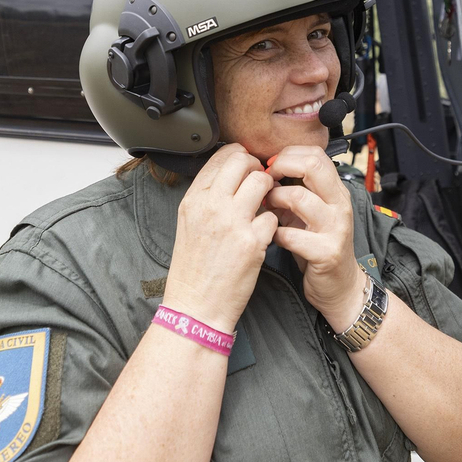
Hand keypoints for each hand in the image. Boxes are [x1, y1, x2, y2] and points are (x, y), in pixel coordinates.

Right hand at [164, 144, 278, 332]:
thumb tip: (231, 174)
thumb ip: (208, 196)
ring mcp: (232, 222)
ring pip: (263, 182)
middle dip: (257, 169)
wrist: (195, 305)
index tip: (247, 169)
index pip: (222, 156)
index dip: (241, 157)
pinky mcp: (252, 242)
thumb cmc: (193, 267)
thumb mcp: (189, 222)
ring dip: (269, 192)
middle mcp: (211, 205)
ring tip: (265, 207)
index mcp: (194, 198)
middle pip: (244, 161)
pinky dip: (271, 223)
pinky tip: (264, 235)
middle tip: (261, 185)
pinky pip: (272, 216)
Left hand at [265, 147, 364, 331]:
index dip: (288, 154)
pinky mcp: (327, 252)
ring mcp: (335, 228)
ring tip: (267, 208)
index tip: (270, 166)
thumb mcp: (309, 213)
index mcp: (336, 191)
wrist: (340, 286)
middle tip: (266, 181)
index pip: (315, 154)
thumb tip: (264, 172)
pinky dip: (275, 234)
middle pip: (312, 165)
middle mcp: (339, 205)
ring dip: (274, 200)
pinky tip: (272, 237)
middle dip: (281, 167)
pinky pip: (292, 235)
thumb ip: (293, 192)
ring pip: (299, 197)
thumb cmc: (318, 245)